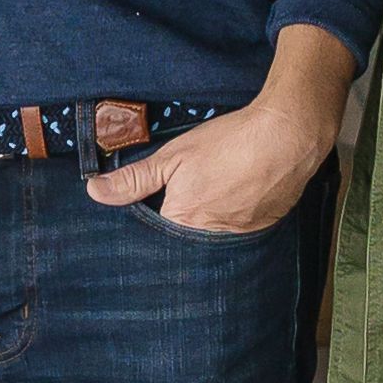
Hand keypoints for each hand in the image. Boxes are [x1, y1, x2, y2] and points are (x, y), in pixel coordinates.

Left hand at [86, 23, 353, 235]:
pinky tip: (229, 201)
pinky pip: (235, 234)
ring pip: (209, 240)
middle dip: (175, 232)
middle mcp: (210, 239)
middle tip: (179, 204)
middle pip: (182, 245)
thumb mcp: (174, 156)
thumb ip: (134, 178)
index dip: (146, 228)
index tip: (143, 215)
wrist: (288, 137)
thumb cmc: (229, 143)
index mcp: (183, 223)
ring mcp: (238, 236)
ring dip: (203, 227)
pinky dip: (228, 221)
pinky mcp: (261, 230)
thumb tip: (94, 192)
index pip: (153, 240)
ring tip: (205, 202)